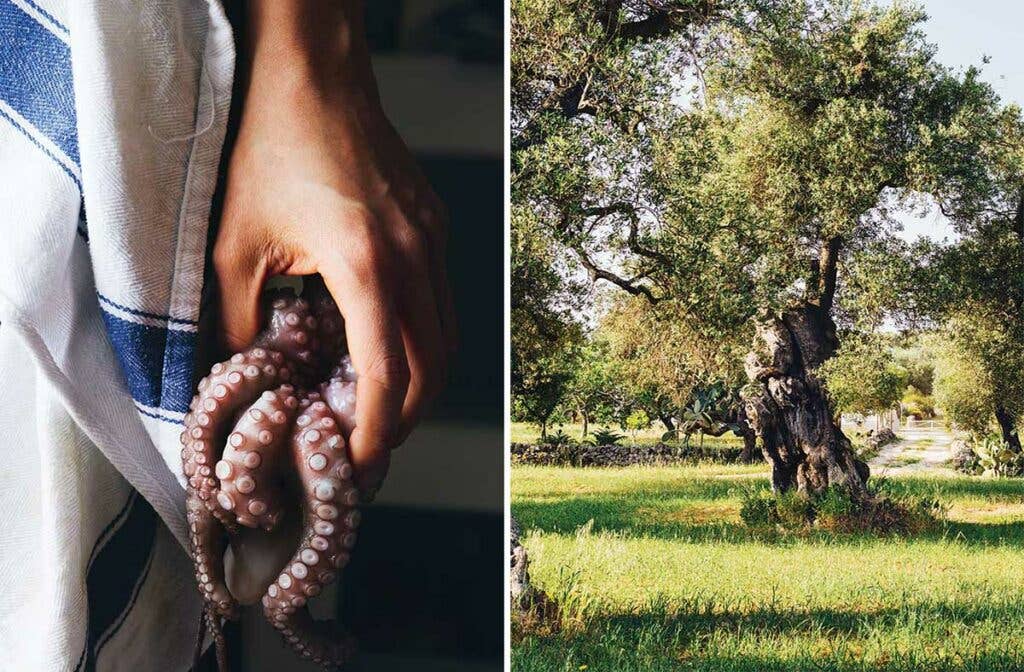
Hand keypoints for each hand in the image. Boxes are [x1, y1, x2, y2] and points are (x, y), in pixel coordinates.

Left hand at [213, 0, 455, 494]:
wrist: (314, 75)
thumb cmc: (271, 146)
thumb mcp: (234, 243)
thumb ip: (241, 320)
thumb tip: (249, 372)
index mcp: (366, 263)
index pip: (388, 371)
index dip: (374, 428)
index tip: (357, 460)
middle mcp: (414, 255)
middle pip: (434, 365)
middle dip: (404, 416)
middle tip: (368, 445)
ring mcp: (433, 238)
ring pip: (448, 337)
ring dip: (420, 382)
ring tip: (380, 406)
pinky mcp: (434, 224)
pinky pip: (442, 300)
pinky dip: (423, 338)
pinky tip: (387, 343)